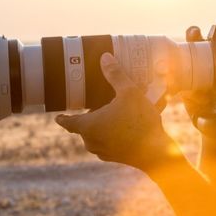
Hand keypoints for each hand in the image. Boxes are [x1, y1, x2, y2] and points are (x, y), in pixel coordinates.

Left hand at [56, 53, 179, 171]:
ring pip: (98, 135)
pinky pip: (110, 142)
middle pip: (85, 126)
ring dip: (104, 125)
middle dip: (91, 116)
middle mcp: (92, 141)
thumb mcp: (129, 92)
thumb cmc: (140, 122)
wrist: (157, 152)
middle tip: (98, 104)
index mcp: (89, 126)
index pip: (68, 122)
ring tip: (117, 113)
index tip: (58, 116)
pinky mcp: (116, 157)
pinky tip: (129, 126)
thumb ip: (115, 75)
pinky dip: (115, 134)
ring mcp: (104, 151)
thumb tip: (105, 58)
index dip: (63, 118)